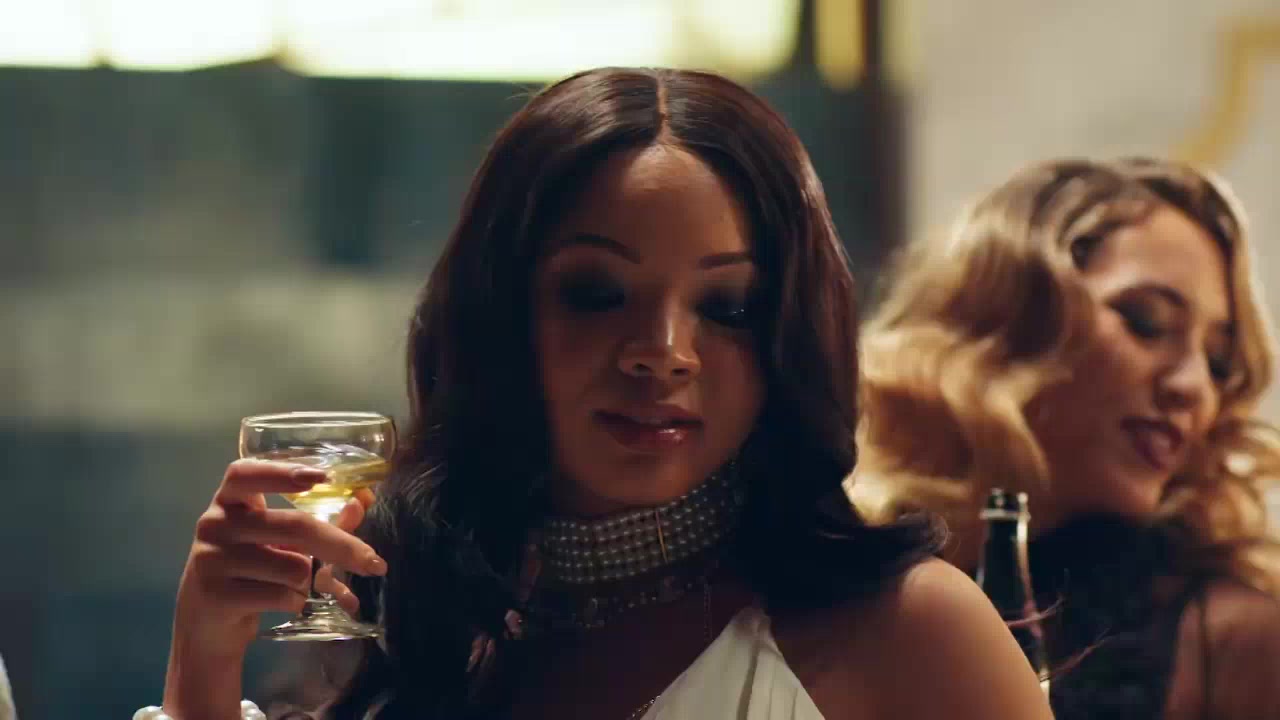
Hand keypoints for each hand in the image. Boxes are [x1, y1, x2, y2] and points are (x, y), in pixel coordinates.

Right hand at [162, 460, 385, 718]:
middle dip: (341, 546)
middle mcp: (215, 524)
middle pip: (293, 526)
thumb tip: (361, 503)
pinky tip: (283, 604)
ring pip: (293, 567)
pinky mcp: (217, 595)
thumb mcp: (275, 542)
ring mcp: (211, 559)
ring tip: (295, 587)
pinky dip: (296, 602)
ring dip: (310, 582)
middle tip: (375, 563)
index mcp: (229, 501)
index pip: (246, 474)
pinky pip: (281, 596)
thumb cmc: (248, 572)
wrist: (206, 626)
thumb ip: (316, 520)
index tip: (322, 477)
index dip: (282, 473)